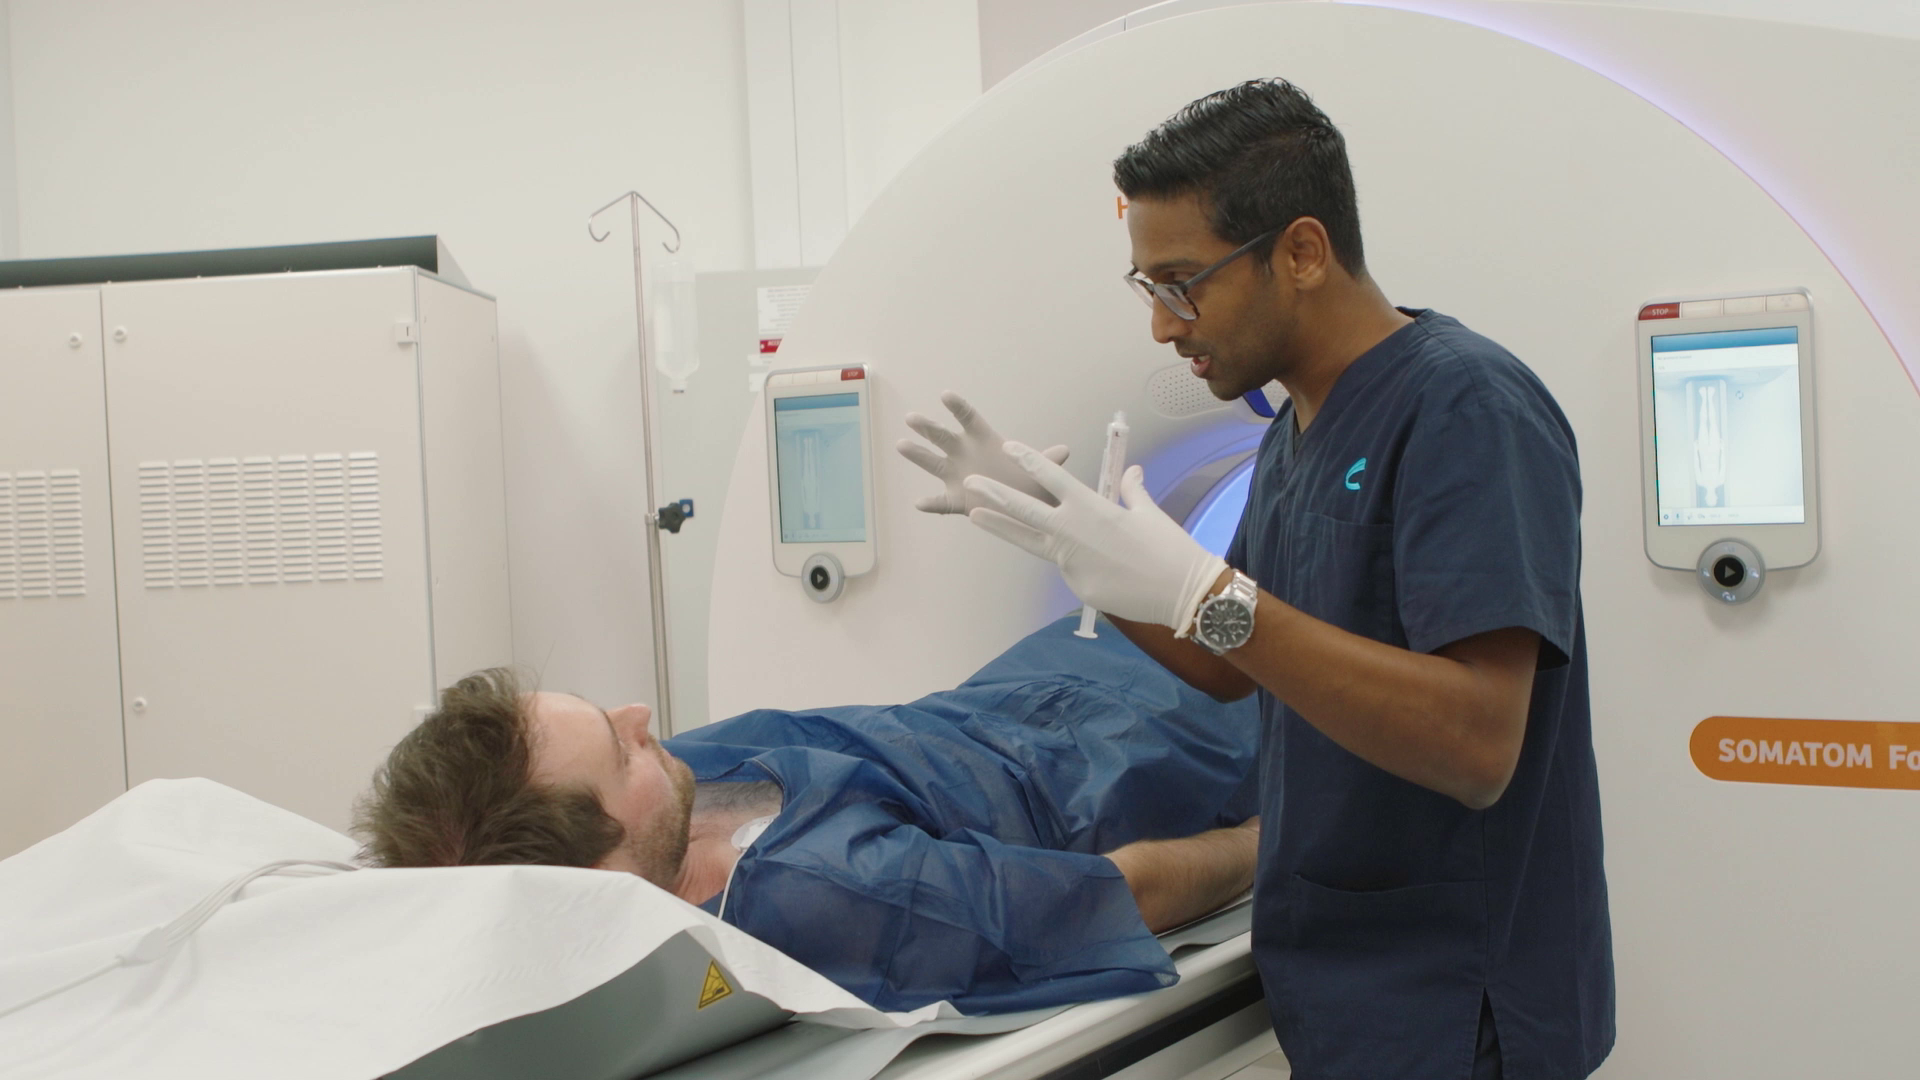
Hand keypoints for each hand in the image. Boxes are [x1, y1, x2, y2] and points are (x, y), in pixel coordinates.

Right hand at [897, 391, 1069, 514]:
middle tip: (911, 418)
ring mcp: (957, 476)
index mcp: (984, 440)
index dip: (957, 407)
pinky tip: (919, 504)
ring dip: (917, 454)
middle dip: (927, 427)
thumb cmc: (1031, 481)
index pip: (968, 419)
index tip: (945, 395)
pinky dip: (930, 504)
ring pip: (933, 463)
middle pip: (942, 437)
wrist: (1026, 506)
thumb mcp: (1041, 471)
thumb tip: (1064, 451)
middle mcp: (965, 454)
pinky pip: (940, 502)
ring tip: (901, 445)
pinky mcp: (956, 500)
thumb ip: (1046, 460)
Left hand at [964, 442, 1226, 633]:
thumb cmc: (1168, 548)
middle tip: (970, 481)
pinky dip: (1079, 567)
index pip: (1052, 478)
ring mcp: (1070, 561)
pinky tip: (1107, 573)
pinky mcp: (1076, 586)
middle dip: (994, 494)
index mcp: (1090, 507)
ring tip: (974, 515)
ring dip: (1002, 528)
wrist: (1181, 592)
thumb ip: (1132, 491)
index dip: (1030, 461)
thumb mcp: (1149, 513)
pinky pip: (1071, 571)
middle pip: (1024, 509)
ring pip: (1032, 542)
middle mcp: (1073, 531)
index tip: (1010, 448)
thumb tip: (1132, 471)